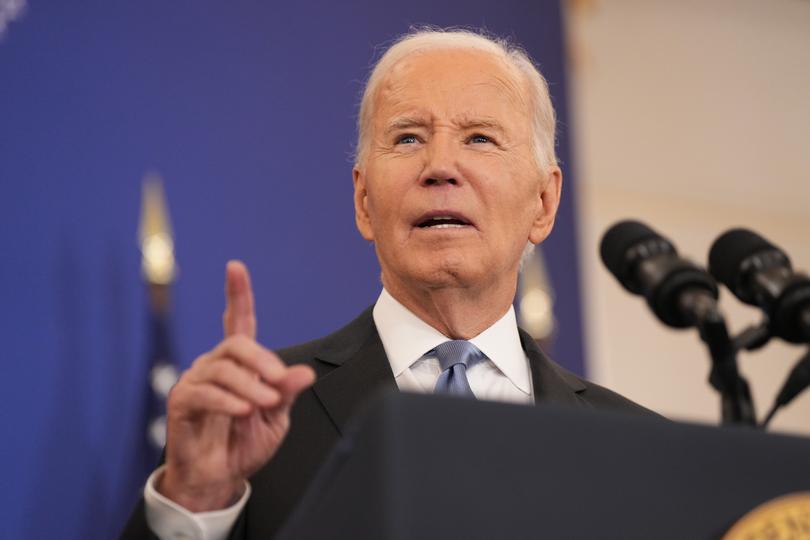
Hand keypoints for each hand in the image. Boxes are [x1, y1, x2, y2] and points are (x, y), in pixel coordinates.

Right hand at [158, 261, 314, 511]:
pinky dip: (226, 401)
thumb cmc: (244, 443)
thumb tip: (305, 372)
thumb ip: (286, 392)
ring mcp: (196, 381)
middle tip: (278, 384)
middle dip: (261, 361)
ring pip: (223, 368)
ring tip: (264, 405)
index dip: (238, 294)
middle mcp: (215, 365)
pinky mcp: (182, 402)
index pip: (239, 321)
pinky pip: (204, 392)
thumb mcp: (275, 418)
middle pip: (236, 343)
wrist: (220, 477)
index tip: (236, 268)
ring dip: (249, 387)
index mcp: (240, 364)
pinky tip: (241, 411)